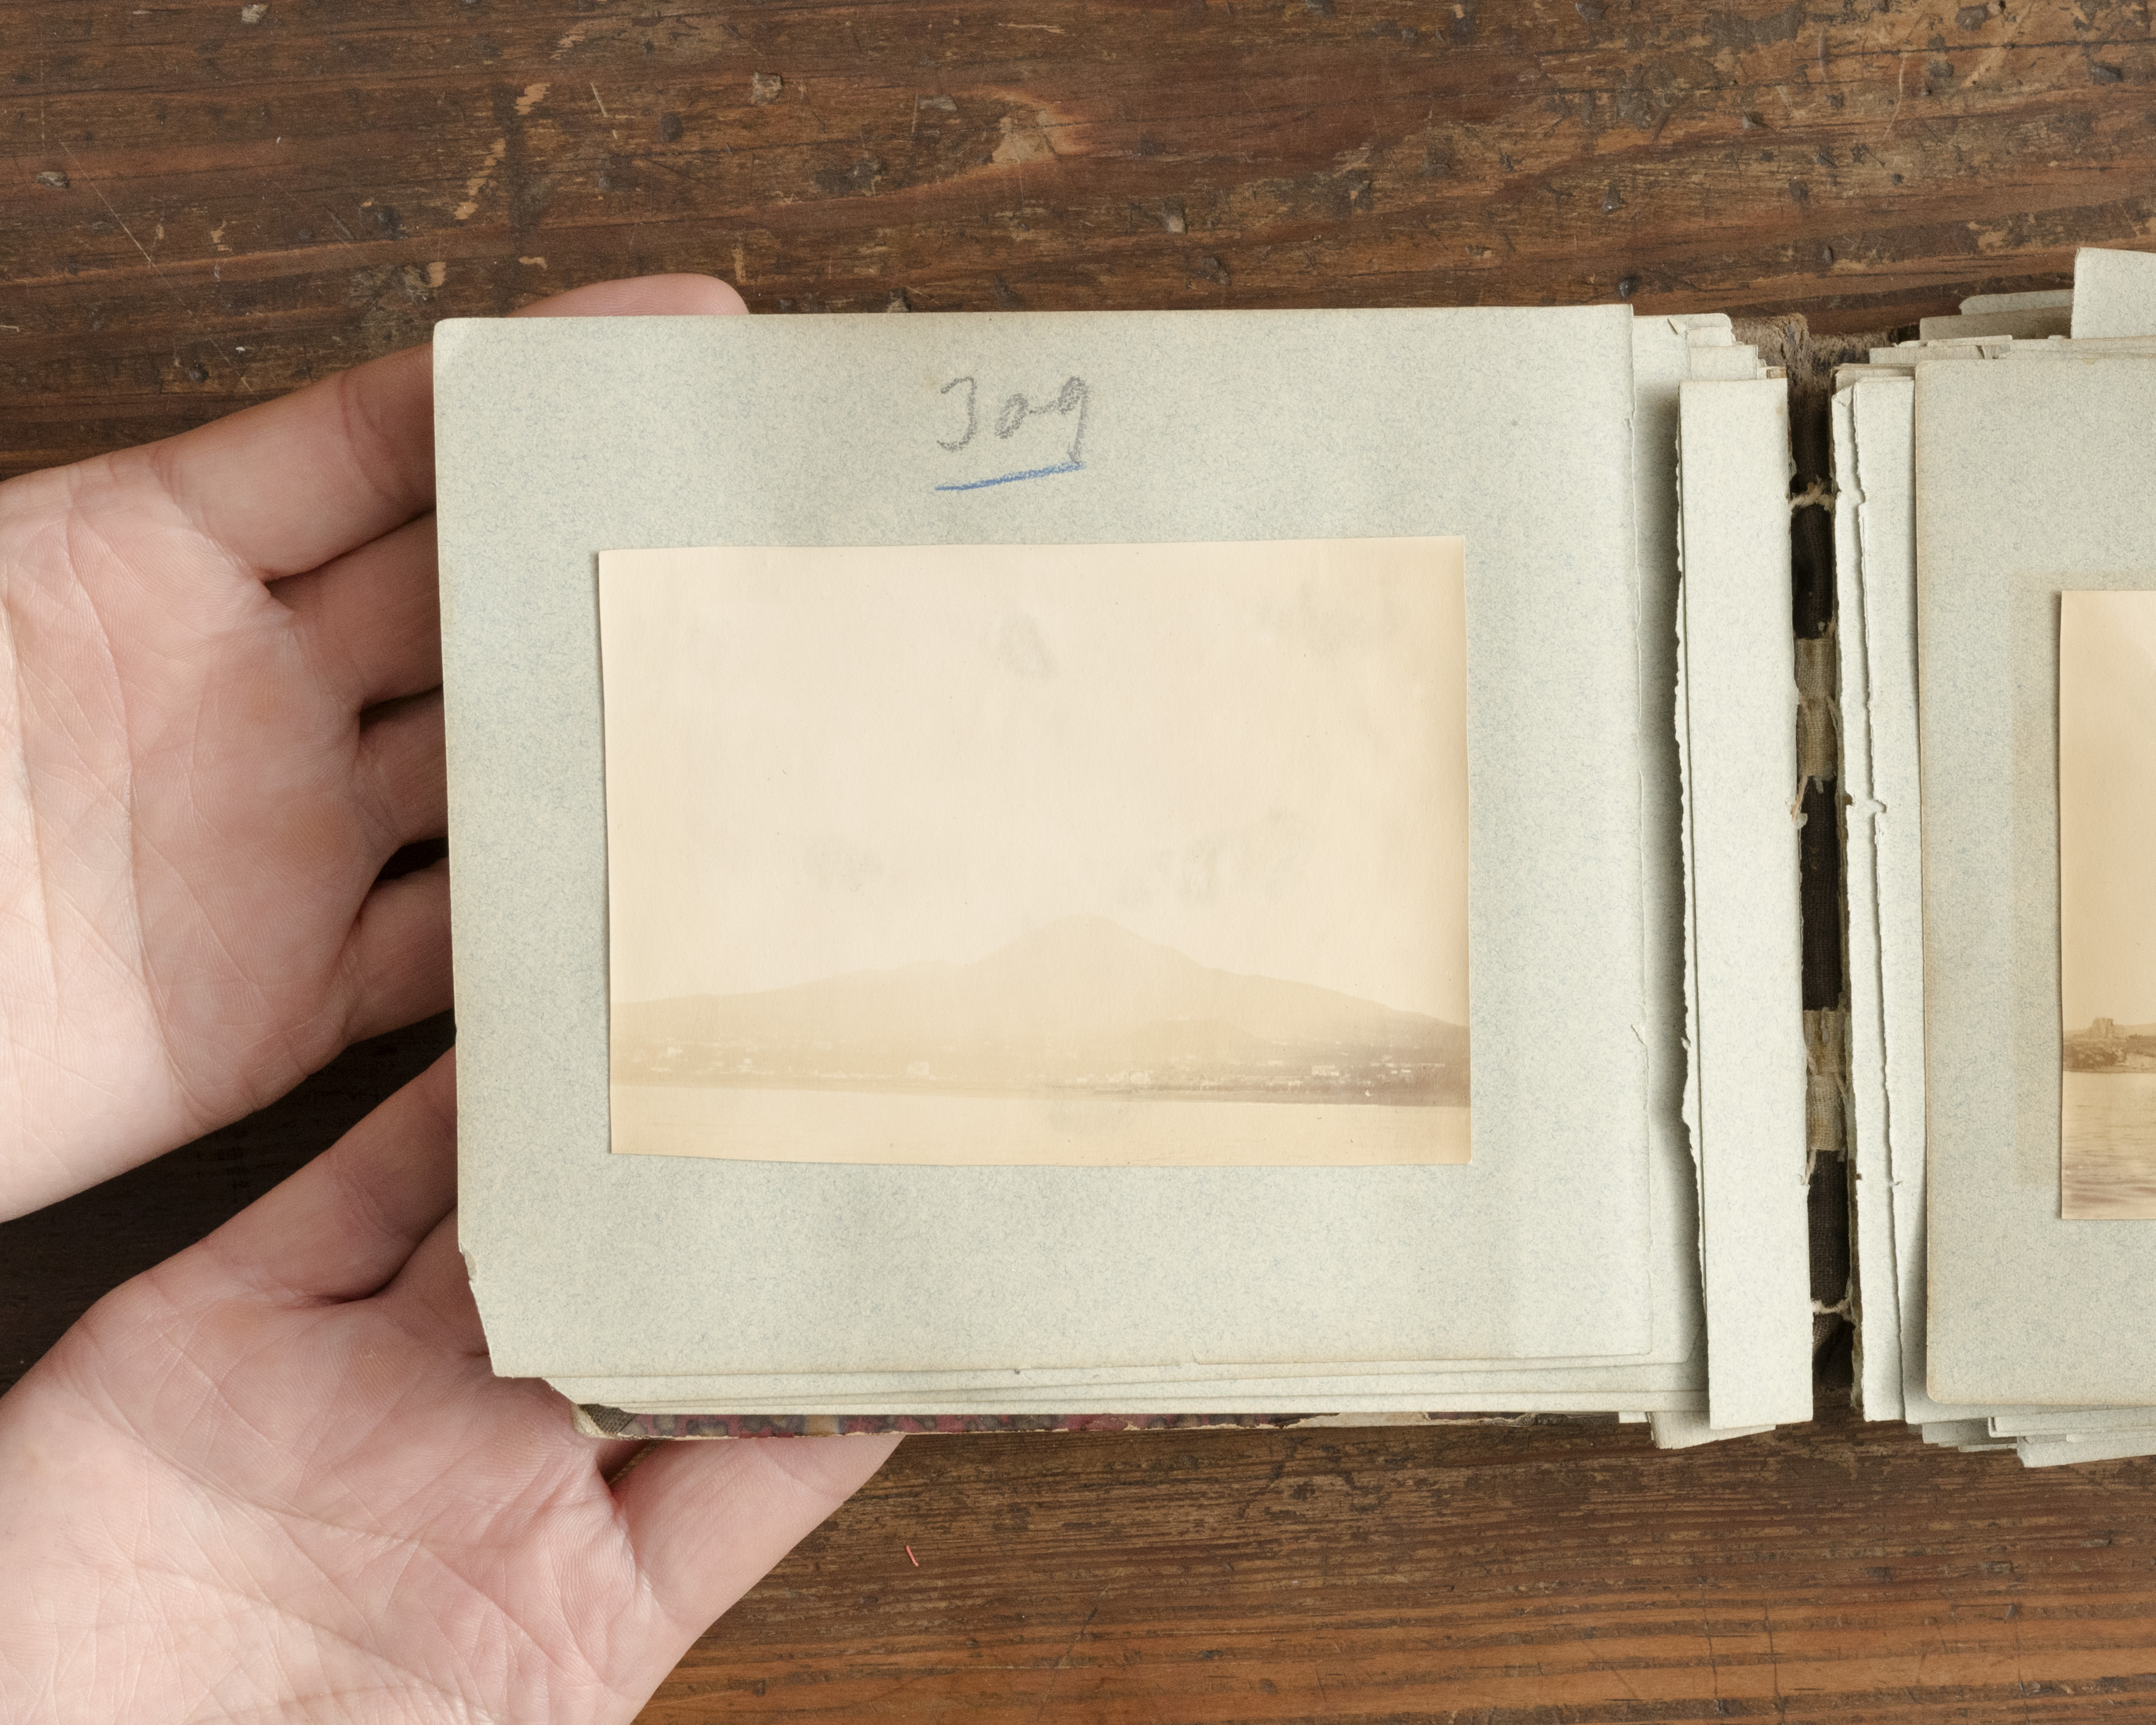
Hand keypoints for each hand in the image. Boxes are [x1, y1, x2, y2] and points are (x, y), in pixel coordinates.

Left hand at [0, 275, 742, 1220]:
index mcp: (158, 560)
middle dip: (607, 568)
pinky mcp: (290, 1005)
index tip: (674, 339)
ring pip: (493, 780)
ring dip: (607, 755)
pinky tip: (644, 910)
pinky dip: (545, 940)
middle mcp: (250, 696)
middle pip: (470, 608)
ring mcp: (281, 851)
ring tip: (749, 721)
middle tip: (750, 543)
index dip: (528, 390)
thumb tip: (372, 397)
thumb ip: (154, 514)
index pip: (379, 446)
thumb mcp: (0, 584)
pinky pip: (452, 957)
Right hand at [0, 1053, 898, 1721]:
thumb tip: (856, 1476)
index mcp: (580, 1587)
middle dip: (723, 1212)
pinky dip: (431, 1110)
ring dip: (591, 1133)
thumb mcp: (540, 1716)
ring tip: (689, 1028)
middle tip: (829, 1088)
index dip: (848, 1356)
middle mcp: (484, 1465)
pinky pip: (351, 1189)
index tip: (939, 1260)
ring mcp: (359, 1387)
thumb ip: (662, 1596)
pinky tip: (511, 1030)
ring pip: (506, 1224)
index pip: (759, 1445)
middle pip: (638, 1301)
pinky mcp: (228, 1323)